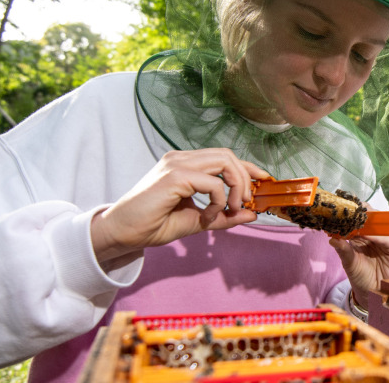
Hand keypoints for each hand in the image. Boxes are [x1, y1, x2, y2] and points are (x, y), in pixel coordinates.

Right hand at [91, 149, 270, 261]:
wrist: (123, 232)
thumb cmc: (153, 224)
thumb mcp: (198, 221)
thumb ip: (224, 215)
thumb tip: (252, 213)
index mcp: (186, 164)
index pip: (225, 157)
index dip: (249, 168)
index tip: (265, 182)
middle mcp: (182, 158)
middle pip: (229, 155)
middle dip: (246, 179)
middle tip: (246, 204)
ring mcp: (177, 164)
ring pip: (225, 162)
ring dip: (236, 187)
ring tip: (230, 209)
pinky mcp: (174, 176)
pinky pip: (213, 183)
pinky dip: (219, 201)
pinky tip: (206, 216)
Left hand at [329, 202, 388, 301]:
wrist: (373, 293)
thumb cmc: (361, 277)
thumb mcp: (349, 264)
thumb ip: (343, 250)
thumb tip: (332, 239)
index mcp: (360, 235)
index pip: (356, 218)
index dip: (350, 213)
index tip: (340, 209)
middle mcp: (374, 234)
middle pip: (370, 216)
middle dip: (361, 212)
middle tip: (351, 210)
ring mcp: (386, 239)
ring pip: (381, 223)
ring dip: (371, 221)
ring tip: (359, 220)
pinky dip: (380, 236)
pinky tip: (371, 236)